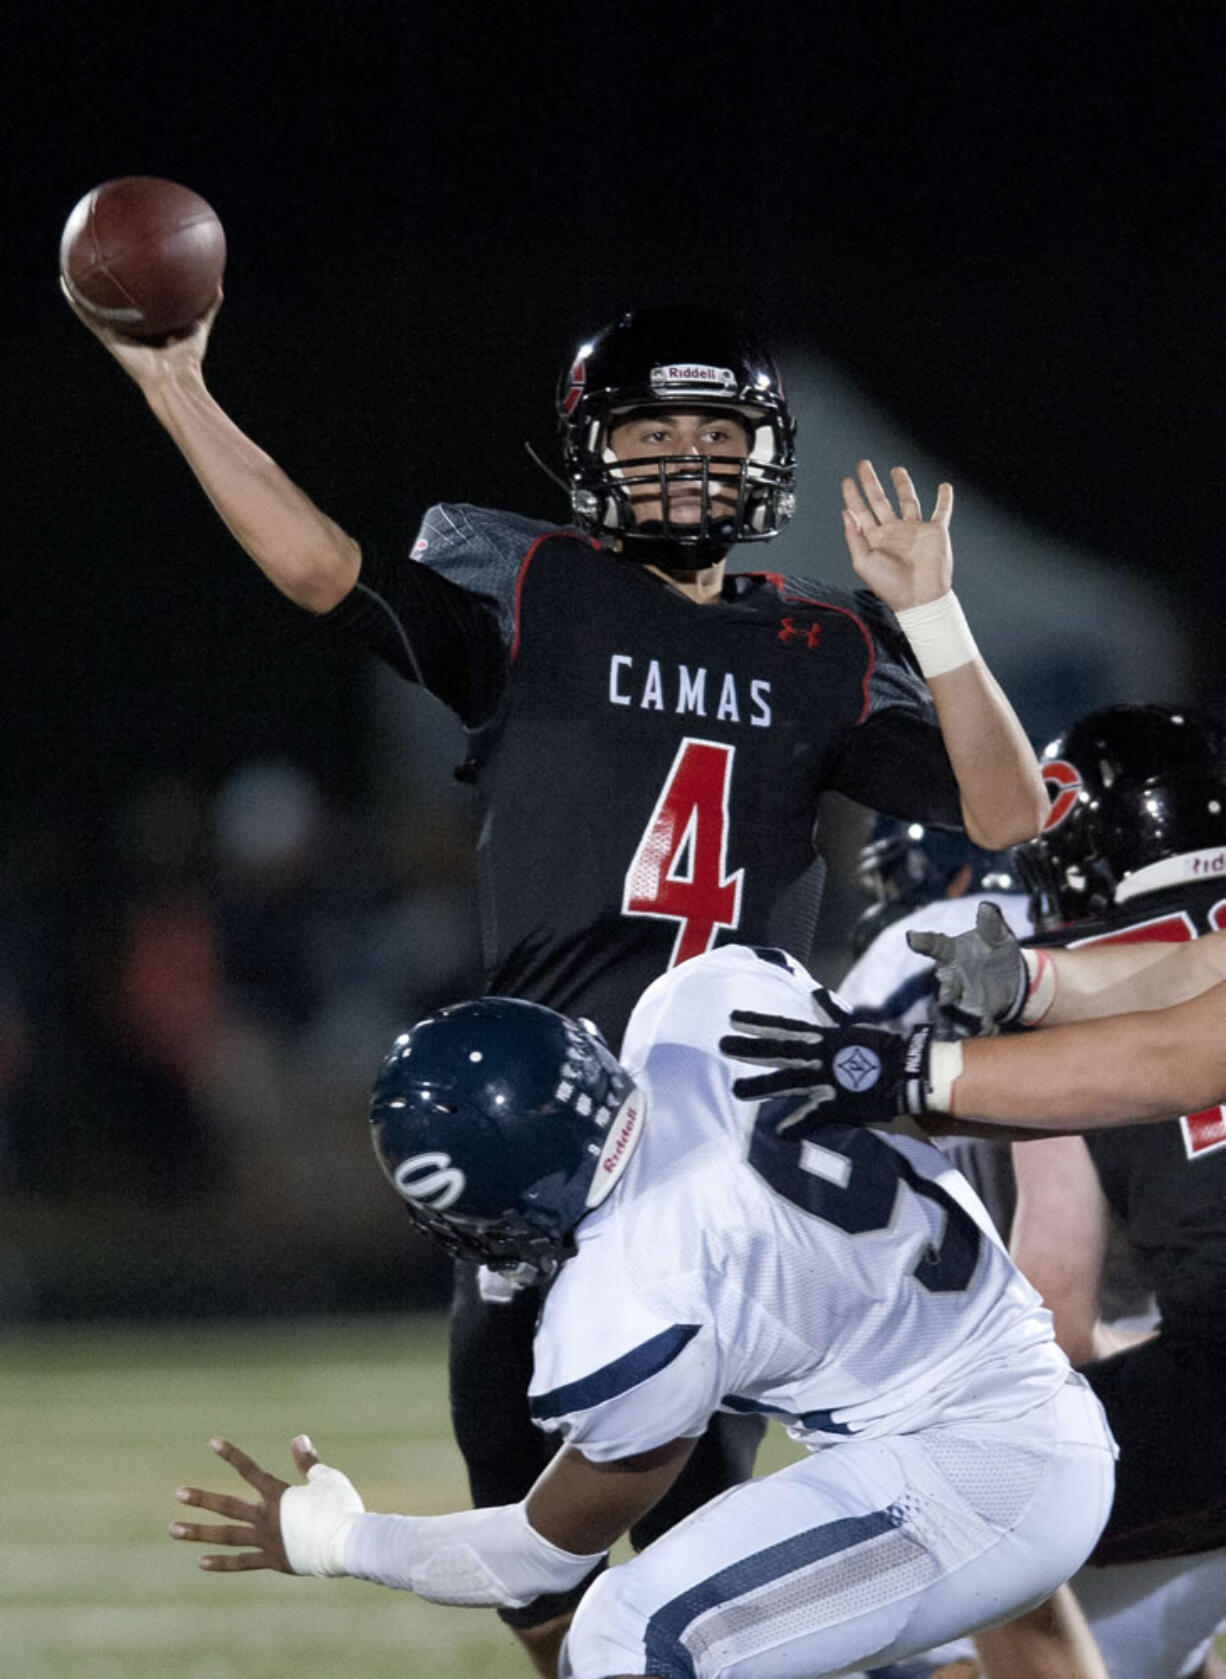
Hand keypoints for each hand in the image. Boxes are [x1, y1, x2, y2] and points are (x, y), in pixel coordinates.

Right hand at [62, 276, 220, 389]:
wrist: (174, 380)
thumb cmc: (188, 360)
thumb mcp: (200, 326)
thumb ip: (208, 306)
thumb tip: (218, 283)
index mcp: (148, 325)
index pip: (138, 301)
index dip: (132, 285)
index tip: (127, 264)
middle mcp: (130, 328)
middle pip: (115, 301)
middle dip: (107, 283)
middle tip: (98, 261)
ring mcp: (117, 333)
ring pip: (96, 307)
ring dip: (84, 289)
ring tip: (72, 269)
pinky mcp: (108, 338)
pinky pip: (88, 317)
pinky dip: (76, 302)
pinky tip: (65, 284)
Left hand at [170, 1433, 362, 1575]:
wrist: (346, 1543)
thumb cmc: (340, 1507)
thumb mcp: (326, 1478)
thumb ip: (308, 1462)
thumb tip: (297, 1438)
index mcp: (279, 1495)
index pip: (250, 1470)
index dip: (232, 1455)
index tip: (213, 1442)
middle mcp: (266, 1517)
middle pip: (228, 1506)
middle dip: (202, 1499)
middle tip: (179, 1494)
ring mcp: (267, 1541)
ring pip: (226, 1536)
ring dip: (199, 1533)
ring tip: (174, 1530)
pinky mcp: (274, 1560)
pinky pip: (242, 1563)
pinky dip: (222, 1563)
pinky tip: (201, 1562)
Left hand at [720, 986, 931, 1133]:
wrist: (907, 1069)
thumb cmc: (878, 1047)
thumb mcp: (849, 1027)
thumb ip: (828, 1014)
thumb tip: (816, 993)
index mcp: (821, 1037)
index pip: (783, 1027)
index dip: (757, 1022)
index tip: (732, 1018)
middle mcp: (819, 1055)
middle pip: (778, 1050)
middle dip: (750, 1048)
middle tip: (722, 1045)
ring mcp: (827, 1078)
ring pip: (788, 1080)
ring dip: (762, 1085)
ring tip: (736, 1090)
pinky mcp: (839, 1101)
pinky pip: (814, 1114)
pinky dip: (798, 1123)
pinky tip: (779, 1131)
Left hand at [841, 460, 952, 609]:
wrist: (919, 598)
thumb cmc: (890, 586)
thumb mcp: (863, 562)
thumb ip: (853, 536)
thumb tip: (845, 512)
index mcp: (875, 539)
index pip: (861, 512)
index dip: (853, 495)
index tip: (847, 480)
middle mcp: (893, 532)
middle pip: (880, 501)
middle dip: (871, 483)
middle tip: (863, 465)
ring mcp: (914, 530)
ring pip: (908, 501)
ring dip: (902, 485)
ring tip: (897, 470)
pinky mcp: (935, 532)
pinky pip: (941, 511)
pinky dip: (945, 499)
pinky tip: (944, 487)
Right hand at [907, 901, 1027, 1035]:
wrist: (1013, 980)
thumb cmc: (997, 952)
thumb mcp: (999, 936)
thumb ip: (992, 924)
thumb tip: (987, 907)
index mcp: (951, 952)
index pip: (934, 944)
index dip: (922, 941)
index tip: (912, 937)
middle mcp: (949, 975)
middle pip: (941, 981)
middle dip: (947, 985)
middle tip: (952, 988)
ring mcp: (956, 997)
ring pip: (950, 1006)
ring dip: (961, 1010)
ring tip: (978, 1015)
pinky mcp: (969, 1016)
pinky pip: (967, 1025)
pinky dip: (977, 1026)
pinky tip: (990, 1026)